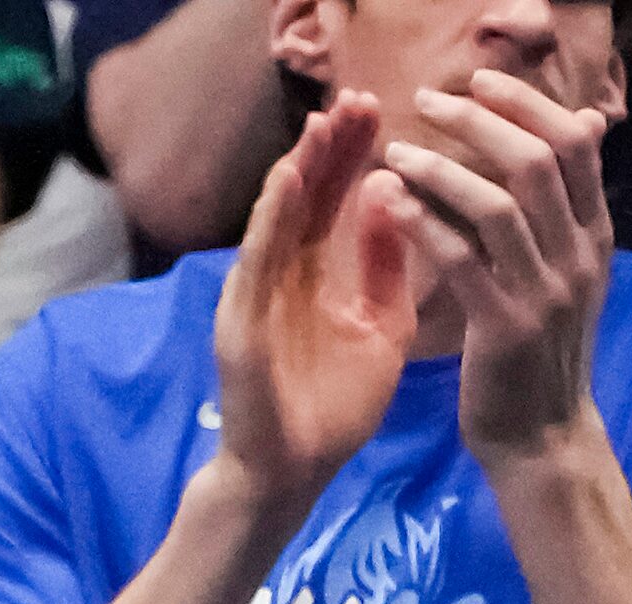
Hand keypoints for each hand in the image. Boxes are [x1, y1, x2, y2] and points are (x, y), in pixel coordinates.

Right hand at [211, 93, 417, 506]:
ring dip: (298, 170)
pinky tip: (291, 183)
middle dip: (328, 148)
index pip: (332, 200)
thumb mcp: (379, 327)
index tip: (379, 110)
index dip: (351, 155)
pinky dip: (272, 221)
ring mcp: (254, 297)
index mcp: (311, 276)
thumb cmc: (333, 410)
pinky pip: (256, 263)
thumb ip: (385, 266)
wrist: (295, 476)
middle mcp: (278, 277)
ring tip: (323, 125)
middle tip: (357, 99)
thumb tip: (390, 196)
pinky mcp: (240, 324)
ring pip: (276, 220)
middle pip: (303, 197)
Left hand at [380, 71, 613, 466]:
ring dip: (440, 168)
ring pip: (498, 204)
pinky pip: (461, 260)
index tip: (479, 81)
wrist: (542, 439)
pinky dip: (421, 223)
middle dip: (479, 120)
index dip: (527, 103)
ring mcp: (545, 293)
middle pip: (538, 160)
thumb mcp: (570, 272)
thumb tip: (586, 124)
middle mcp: (579, 257)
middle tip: (427, 101)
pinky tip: (387, 202)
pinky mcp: (505, 328)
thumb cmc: (542, 352)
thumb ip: (570, 204)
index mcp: (595, 237)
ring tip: (395, 152)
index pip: (575, 144)